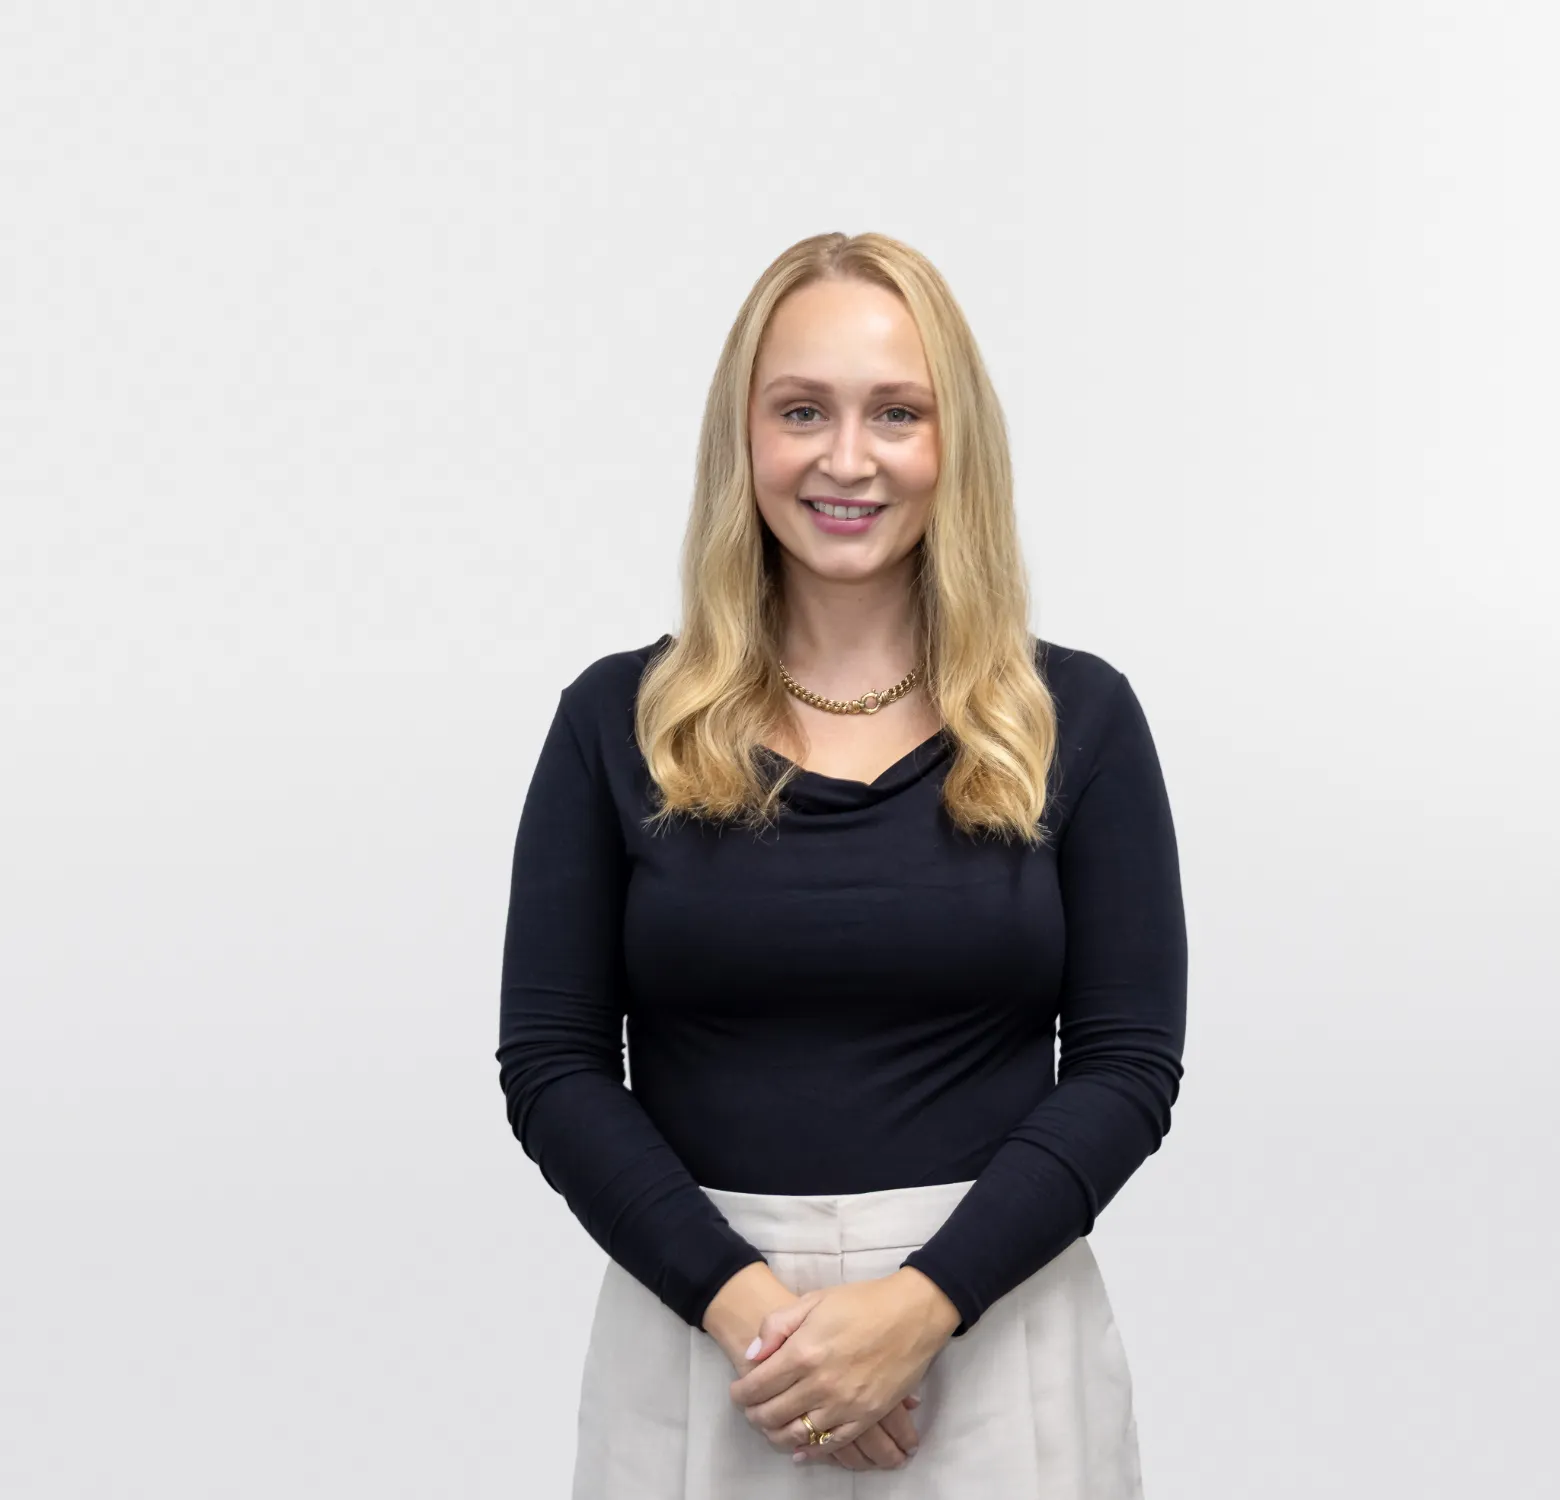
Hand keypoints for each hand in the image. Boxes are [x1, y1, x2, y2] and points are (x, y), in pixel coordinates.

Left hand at [727, 1269, 960, 1460]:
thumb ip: (777, 1325)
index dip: (741, 1393)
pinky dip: (811, 1451)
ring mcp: (845, 1404)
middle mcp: (820, 1384)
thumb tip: (753, 1354)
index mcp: (804, 1352)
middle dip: (754, 1415)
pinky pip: (832, 1444)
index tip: (737, 1393)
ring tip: (770, 1428)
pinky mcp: (866, 1416)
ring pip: (798, 1433)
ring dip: (777, 1435)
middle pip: (773, 1413)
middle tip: (750, 1411)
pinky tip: (799, 1449)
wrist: (911, 1314)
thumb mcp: (814, 1300)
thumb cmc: (861, 1302)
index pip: (758, 1385)